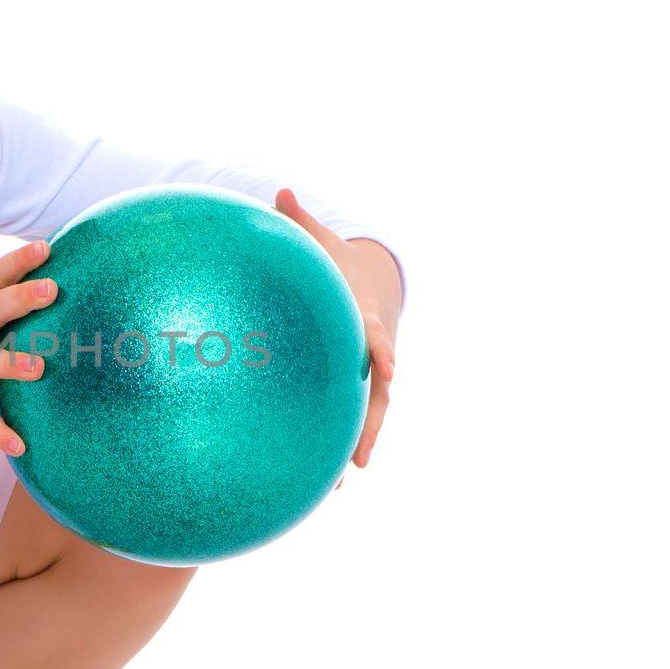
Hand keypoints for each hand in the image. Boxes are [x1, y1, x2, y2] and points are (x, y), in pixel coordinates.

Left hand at [273, 188, 395, 481]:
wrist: (365, 290)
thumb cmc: (338, 269)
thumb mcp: (322, 244)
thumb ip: (301, 222)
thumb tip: (279, 191)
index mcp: (365, 321)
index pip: (379, 337)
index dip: (385, 352)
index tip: (390, 367)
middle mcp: (373, 355)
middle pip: (379, 392)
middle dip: (375, 422)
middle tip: (366, 452)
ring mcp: (367, 377)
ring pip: (369, 415)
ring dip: (361, 443)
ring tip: (348, 474)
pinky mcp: (354, 390)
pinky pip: (350, 420)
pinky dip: (342, 445)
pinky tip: (327, 477)